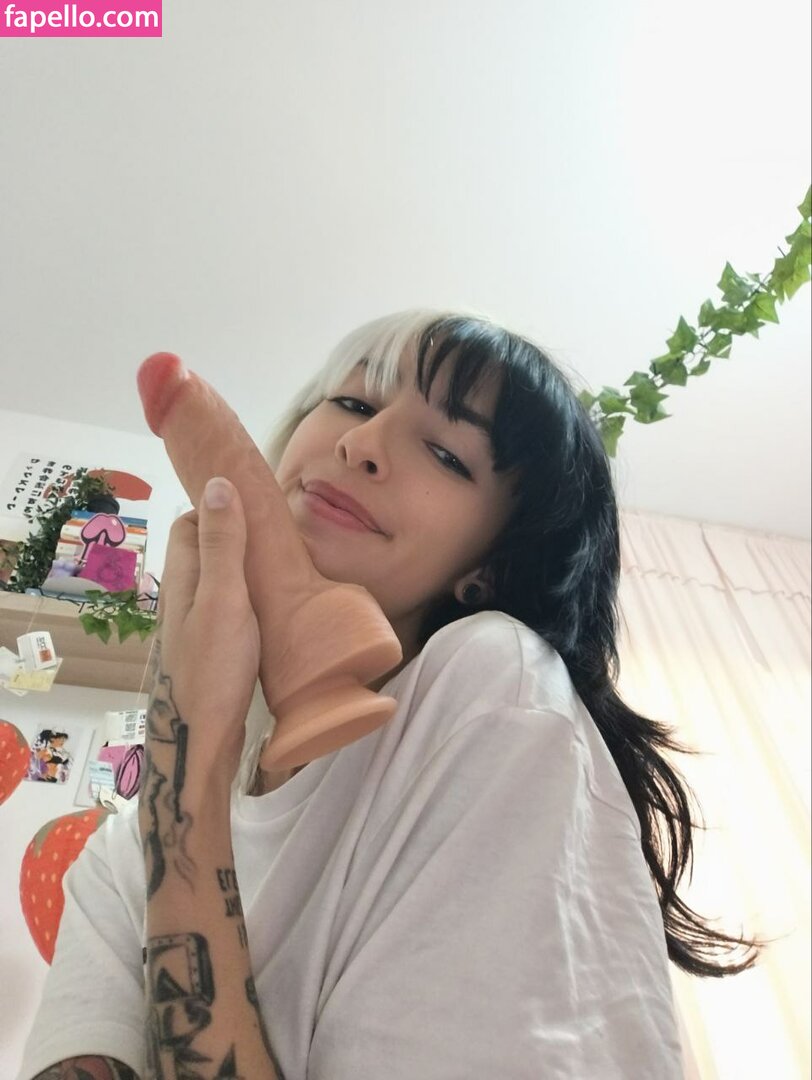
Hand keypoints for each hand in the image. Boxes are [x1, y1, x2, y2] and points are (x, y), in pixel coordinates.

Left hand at [149, 476, 260, 788]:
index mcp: (183, 578)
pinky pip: (232, 609)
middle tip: (279, 540)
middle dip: (238, 537)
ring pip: (220, 581)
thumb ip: (223, 544)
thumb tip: (219, 483)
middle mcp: (184, 598)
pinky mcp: (214, 650)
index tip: (258, 508)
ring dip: (248, 571)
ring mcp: (198, 626)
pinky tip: (277, 612)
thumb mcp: (224, 598)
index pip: (190, 523)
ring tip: (285, 571)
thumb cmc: (213, 669)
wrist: (202, 741)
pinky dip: (252, 601)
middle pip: (206, 550)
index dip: (219, 508)